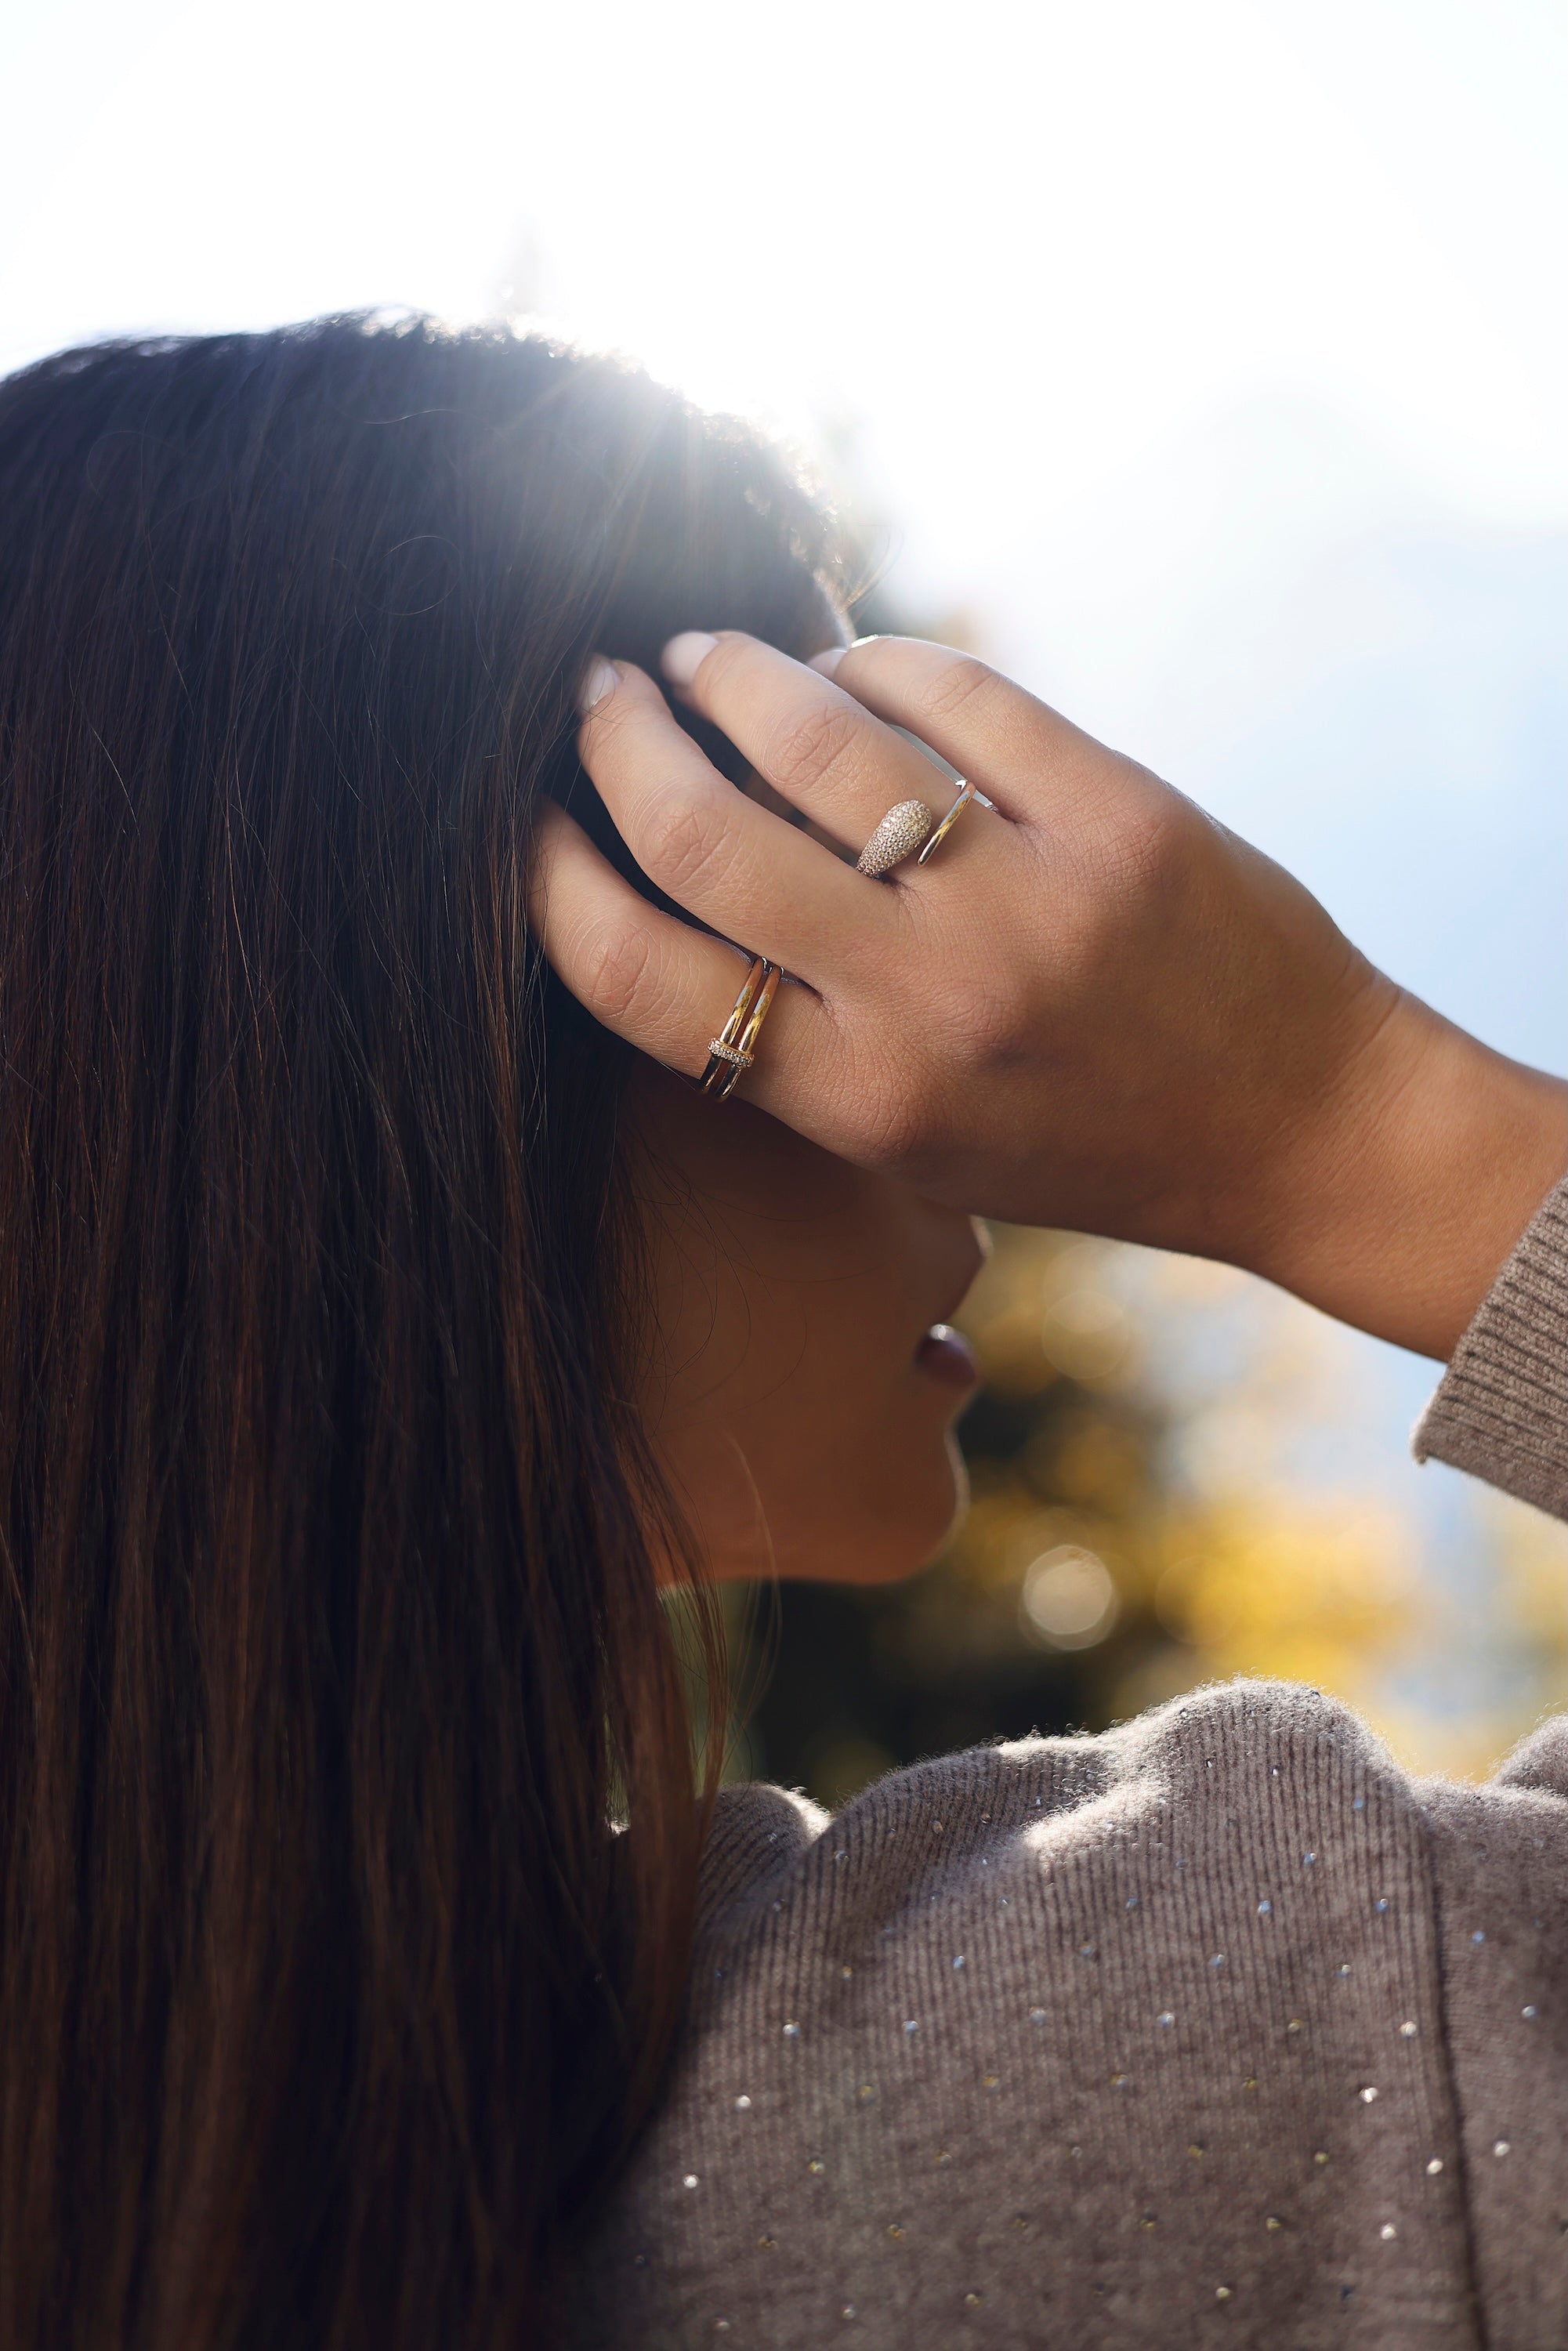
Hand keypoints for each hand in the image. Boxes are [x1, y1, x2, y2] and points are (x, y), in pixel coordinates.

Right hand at [532, 632, 1566, 1359]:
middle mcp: (929, 1005)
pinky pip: (950, 691)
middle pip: (699, 834)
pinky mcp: (1116, 813)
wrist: (1299, 1128)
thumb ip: (787, 1031)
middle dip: (617, 741)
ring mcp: (1026, 901)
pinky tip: (845, 663)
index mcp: (859, 1103)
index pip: (637, 977)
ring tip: (699, 657)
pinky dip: (873, 658)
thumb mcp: (912, 1142)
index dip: (550, 881)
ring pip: (815, 733)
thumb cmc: (1081, 1141)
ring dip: (729, 673)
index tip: (526, 823)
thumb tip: (656, 863)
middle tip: (596, 694)